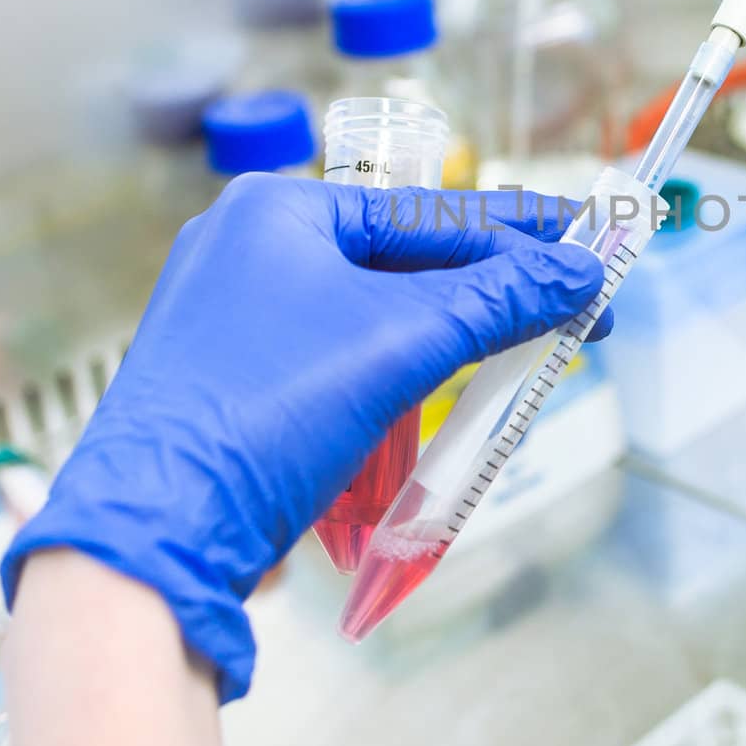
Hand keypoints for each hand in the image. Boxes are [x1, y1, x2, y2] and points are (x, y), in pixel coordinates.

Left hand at [1, 178, 607, 699]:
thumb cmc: (268, 411)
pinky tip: (450, 384)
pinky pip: (340, 354)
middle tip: (575, 306)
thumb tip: (582, 273)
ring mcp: (234, 314)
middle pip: (402, 260)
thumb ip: (497, 302)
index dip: (519, 235)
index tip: (589, 247)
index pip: (427, 214)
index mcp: (276, 210)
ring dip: (450, 333)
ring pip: (373, 312)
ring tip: (526, 347)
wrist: (156, 534)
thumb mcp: (398, 345)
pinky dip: (400, 368)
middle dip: (490, 289)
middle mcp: (249, 247)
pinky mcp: (234, 376)